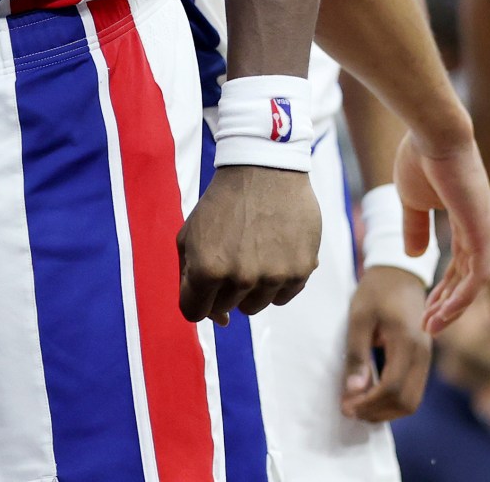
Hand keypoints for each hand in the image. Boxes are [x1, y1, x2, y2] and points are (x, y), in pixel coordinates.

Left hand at [178, 165, 318, 324]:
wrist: (264, 169)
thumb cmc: (222, 203)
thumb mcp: (189, 235)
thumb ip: (189, 277)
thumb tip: (218, 320)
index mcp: (207, 269)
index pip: (194, 312)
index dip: (197, 301)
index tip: (204, 288)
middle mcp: (240, 278)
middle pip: (225, 310)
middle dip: (221, 290)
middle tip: (229, 257)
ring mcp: (273, 276)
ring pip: (254, 306)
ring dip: (250, 288)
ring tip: (252, 253)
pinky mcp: (301, 271)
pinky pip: (283, 297)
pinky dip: (276, 282)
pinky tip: (273, 253)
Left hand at [341, 266, 432, 422]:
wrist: (399, 274)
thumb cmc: (375, 292)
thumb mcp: (358, 318)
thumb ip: (357, 354)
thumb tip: (354, 391)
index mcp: (407, 342)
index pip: (392, 388)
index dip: (369, 403)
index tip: (346, 406)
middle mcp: (422, 354)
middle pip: (406, 402)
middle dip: (376, 412)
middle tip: (349, 409)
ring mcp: (426, 359)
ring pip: (412, 401)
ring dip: (385, 411)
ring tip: (358, 406)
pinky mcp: (423, 360)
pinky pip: (412, 391)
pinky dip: (393, 401)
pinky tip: (371, 397)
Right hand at [393, 131, 489, 333]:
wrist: (431, 133)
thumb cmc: (419, 158)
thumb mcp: (412, 201)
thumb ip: (416, 228)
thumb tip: (418, 255)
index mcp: (467, 218)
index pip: (460, 263)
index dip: (444, 288)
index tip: (427, 307)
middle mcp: (481, 226)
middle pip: (468, 277)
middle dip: (447, 303)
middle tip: (429, 325)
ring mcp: (483, 230)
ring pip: (473, 282)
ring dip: (453, 307)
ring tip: (432, 326)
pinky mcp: (481, 231)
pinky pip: (477, 275)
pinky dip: (461, 297)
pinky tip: (444, 311)